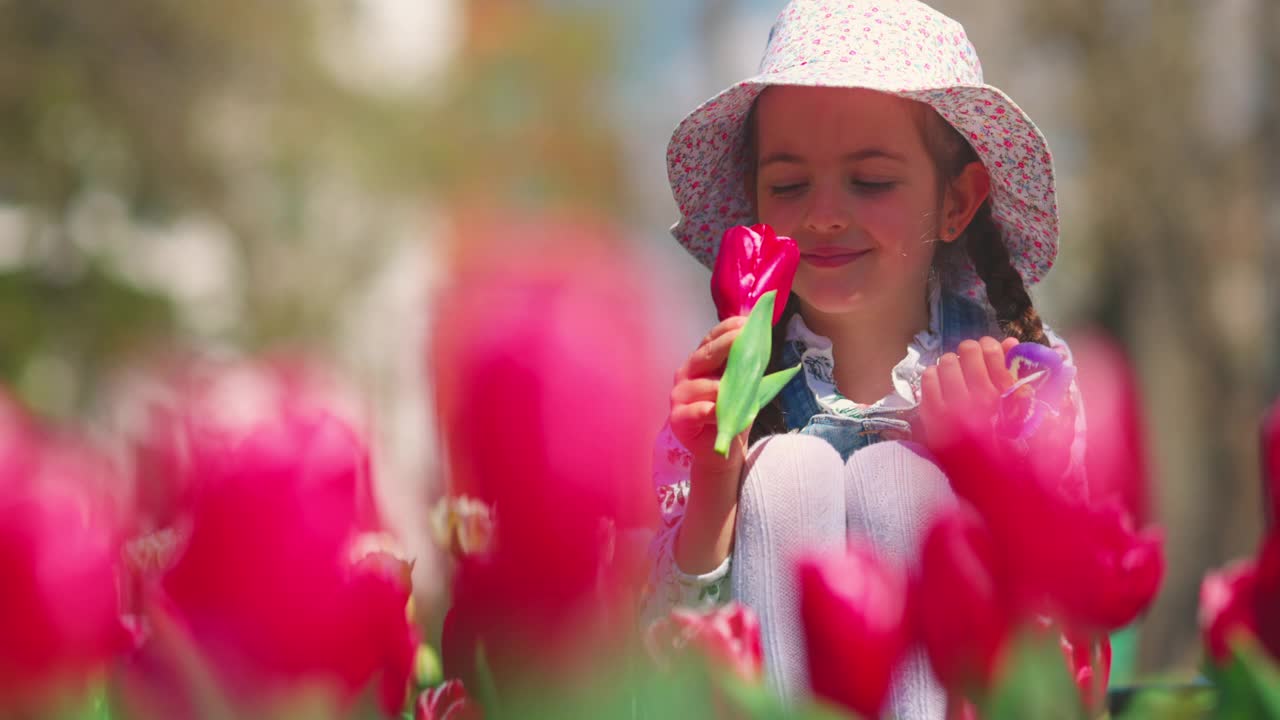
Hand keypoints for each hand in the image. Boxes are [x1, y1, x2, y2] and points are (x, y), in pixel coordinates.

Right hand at [670, 316, 750, 486]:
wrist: (720, 450)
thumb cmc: (731, 413)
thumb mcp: (743, 385)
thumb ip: (746, 366)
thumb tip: (760, 338)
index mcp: (700, 362)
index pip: (711, 338)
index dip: (727, 329)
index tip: (745, 322)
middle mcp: (686, 374)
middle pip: (705, 355)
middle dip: (726, 345)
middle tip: (743, 338)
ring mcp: (679, 396)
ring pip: (706, 386)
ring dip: (724, 389)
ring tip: (741, 394)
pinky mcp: (678, 419)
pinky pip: (695, 412)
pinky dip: (708, 412)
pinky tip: (716, 411)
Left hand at [921, 337, 1076, 474]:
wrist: (990, 486)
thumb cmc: (1015, 448)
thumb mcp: (1029, 413)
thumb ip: (1021, 375)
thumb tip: (1009, 342)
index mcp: (1006, 397)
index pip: (991, 351)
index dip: (990, 347)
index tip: (991, 349)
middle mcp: (979, 398)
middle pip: (967, 352)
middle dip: (970, 352)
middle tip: (971, 359)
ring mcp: (952, 407)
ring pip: (945, 363)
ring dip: (952, 363)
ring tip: (956, 373)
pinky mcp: (932, 417)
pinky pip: (927, 380)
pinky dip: (934, 376)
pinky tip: (941, 385)